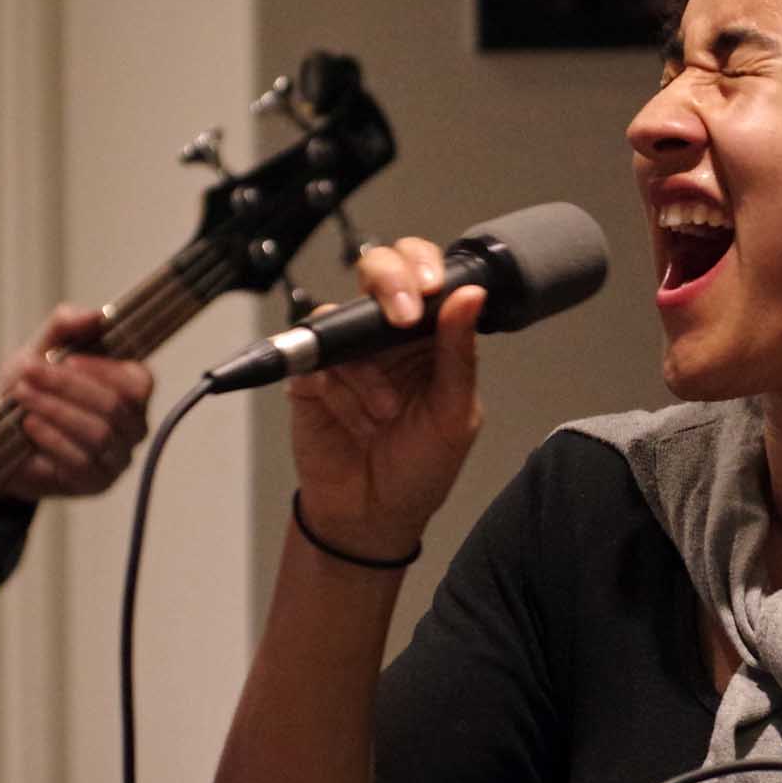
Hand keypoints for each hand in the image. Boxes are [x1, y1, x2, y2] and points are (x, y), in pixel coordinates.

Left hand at [0, 304, 156, 500]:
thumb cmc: (27, 391)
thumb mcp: (39, 350)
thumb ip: (65, 325)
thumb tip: (97, 315)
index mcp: (130, 393)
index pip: (140, 381)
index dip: (105, 370)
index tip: (65, 358)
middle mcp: (133, 427)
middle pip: (114, 405)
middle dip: (67, 386)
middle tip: (29, 373)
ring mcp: (118, 458)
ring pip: (99, 433)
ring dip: (56, 410)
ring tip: (24, 398)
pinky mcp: (96, 483)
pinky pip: (83, 462)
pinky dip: (53, 440)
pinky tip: (31, 426)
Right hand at [286, 238, 486, 558]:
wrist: (371, 517)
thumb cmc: (419, 468)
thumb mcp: (454, 414)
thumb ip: (460, 353)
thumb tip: (471, 294)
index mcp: (431, 337)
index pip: (427, 274)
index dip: (426, 265)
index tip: (431, 285)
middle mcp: (386, 336)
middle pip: (378, 270)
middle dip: (390, 281)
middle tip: (403, 317)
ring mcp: (347, 353)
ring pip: (343, 315)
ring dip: (368, 367)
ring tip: (384, 412)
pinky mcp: (309, 375)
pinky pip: (311, 353)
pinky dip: (333, 382)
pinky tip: (349, 414)